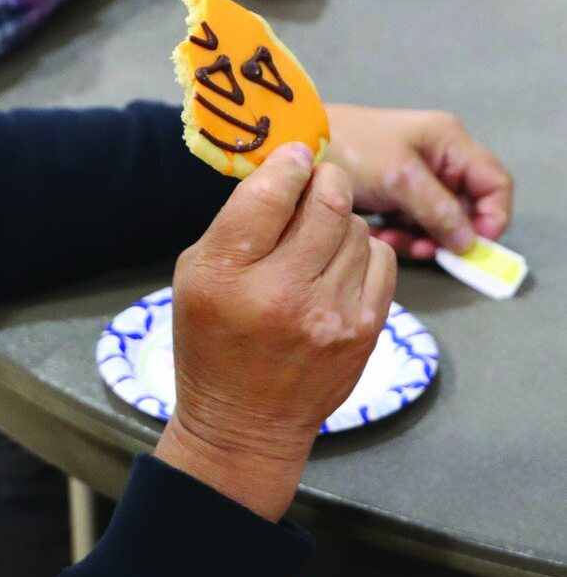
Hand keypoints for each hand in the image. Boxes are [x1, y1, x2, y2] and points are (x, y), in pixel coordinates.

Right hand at [155, 144, 394, 520]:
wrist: (246, 421)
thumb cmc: (212, 340)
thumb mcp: (196, 275)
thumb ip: (236, 224)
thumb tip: (285, 172)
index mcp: (227, 274)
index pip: (269, 193)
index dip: (288, 163)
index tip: (294, 156)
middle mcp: (281, 292)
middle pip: (325, 202)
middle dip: (325, 179)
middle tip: (317, 177)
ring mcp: (330, 314)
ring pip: (357, 228)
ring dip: (340, 218)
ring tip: (320, 233)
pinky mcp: (364, 330)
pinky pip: (380, 260)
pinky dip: (362, 250)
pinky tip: (339, 263)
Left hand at [326, 104, 512, 260]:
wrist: (295, 144)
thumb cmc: (351, 150)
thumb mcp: (400, 178)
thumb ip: (439, 209)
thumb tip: (468, 243)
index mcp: (448, 142)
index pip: (494, 183)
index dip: (493, 216)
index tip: (473, 246)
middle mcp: (436, 157)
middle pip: (466, 206)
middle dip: (449, 232)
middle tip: (424, 249)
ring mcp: (411, 175)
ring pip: (436, 219)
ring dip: (421, 236)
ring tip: (396, 242)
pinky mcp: (389, 192)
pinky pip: (408, 221)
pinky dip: (399, 233)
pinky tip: (380, 236)